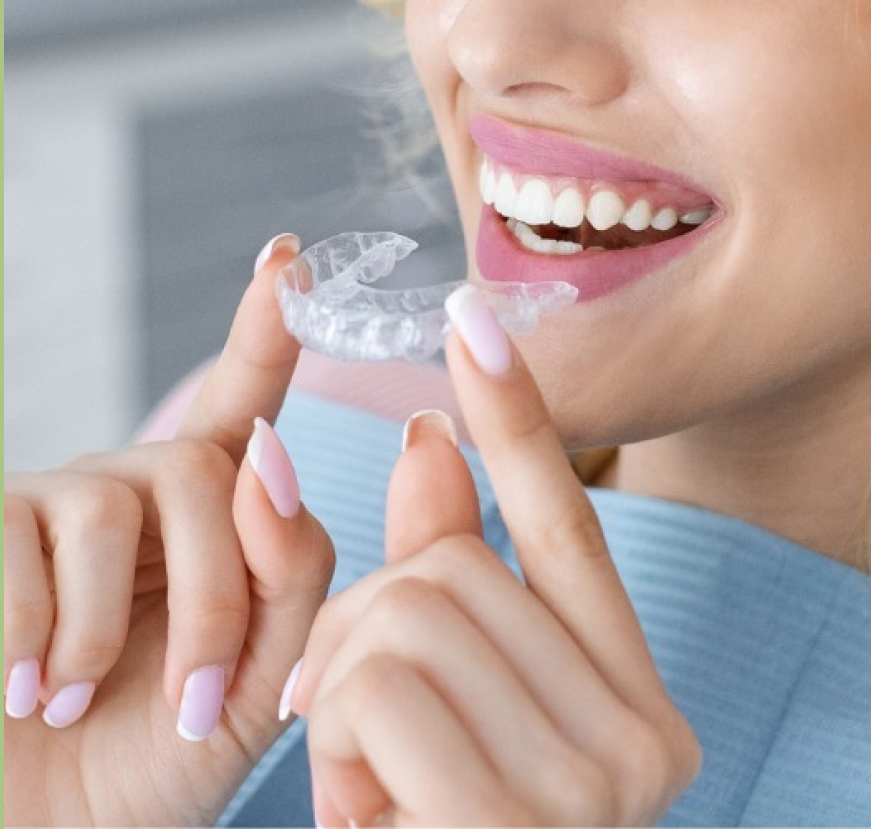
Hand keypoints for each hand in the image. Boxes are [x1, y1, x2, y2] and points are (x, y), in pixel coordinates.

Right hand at [4, 235, 335, 825]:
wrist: (53, 826)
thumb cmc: (158, 755)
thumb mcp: (259, 674)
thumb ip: (293, 567)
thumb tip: (273, 453)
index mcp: (217, 515)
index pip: (249, 404)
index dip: (267, 329)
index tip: (289, 258)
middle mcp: (140, 487)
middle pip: (208, 473)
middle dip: (216, 598)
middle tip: (195, 700)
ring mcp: (57, 499)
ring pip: (118, 504)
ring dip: (113, 630)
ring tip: (79, 699)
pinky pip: (24, 539)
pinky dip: (35, 635)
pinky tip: (20, 688)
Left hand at [293, 287, 701, 825]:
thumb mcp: (436, 703)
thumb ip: (440, 572)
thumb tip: (423, 435)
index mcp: (631, 702)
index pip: (568, 522)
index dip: (516, 414)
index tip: (473, 319)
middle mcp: (642, 736)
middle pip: (452, 568)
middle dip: (367, 625)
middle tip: (365, 725)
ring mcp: (595, 784)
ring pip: (405, 612)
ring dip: (347, 692)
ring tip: (374, 783)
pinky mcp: (521, 821)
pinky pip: (379, 684)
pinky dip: (339, 743)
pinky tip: (369, 814)